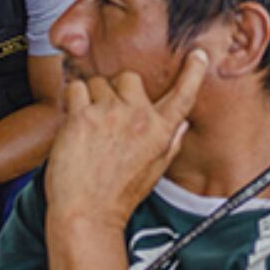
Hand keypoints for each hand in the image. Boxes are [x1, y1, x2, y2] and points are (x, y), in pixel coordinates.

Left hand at [45, 52, 207, 229]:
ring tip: (88, 126)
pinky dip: (71, 100)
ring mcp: (111, 114)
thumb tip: (183, 123)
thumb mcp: (154, 171)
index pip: (184, 95)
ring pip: (98, 82)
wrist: (86, 213)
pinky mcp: (83, 116)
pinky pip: (76, 89)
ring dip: (91, 97)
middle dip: (117, 89)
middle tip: (107, 113)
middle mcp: (139, 118)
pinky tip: (74, 122)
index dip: (194, 73)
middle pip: (129, 77)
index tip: (198, 56)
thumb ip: (170, 143)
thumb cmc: (118, 196)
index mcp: (160, 131)